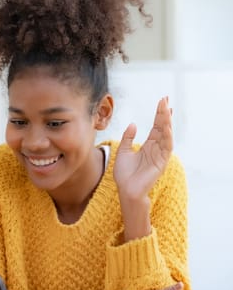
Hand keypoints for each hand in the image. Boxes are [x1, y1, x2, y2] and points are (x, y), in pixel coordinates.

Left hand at [113, 97, 172, 240]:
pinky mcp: (161, 162)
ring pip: (166, 134)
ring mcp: (160, 154)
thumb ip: (128, 138)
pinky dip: (167, 136)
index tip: (162, 101)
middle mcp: (156, 148)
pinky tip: (166, 127)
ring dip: (167, 121)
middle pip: (162, 127)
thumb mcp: (123, 151)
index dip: (159, 114)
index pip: (156, 126)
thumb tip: (133, 124)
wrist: (126, 189)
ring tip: (166, 108)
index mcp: (148, 145)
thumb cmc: (124, 174)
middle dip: (164, 113)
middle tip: (166, 99)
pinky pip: (166, 147)